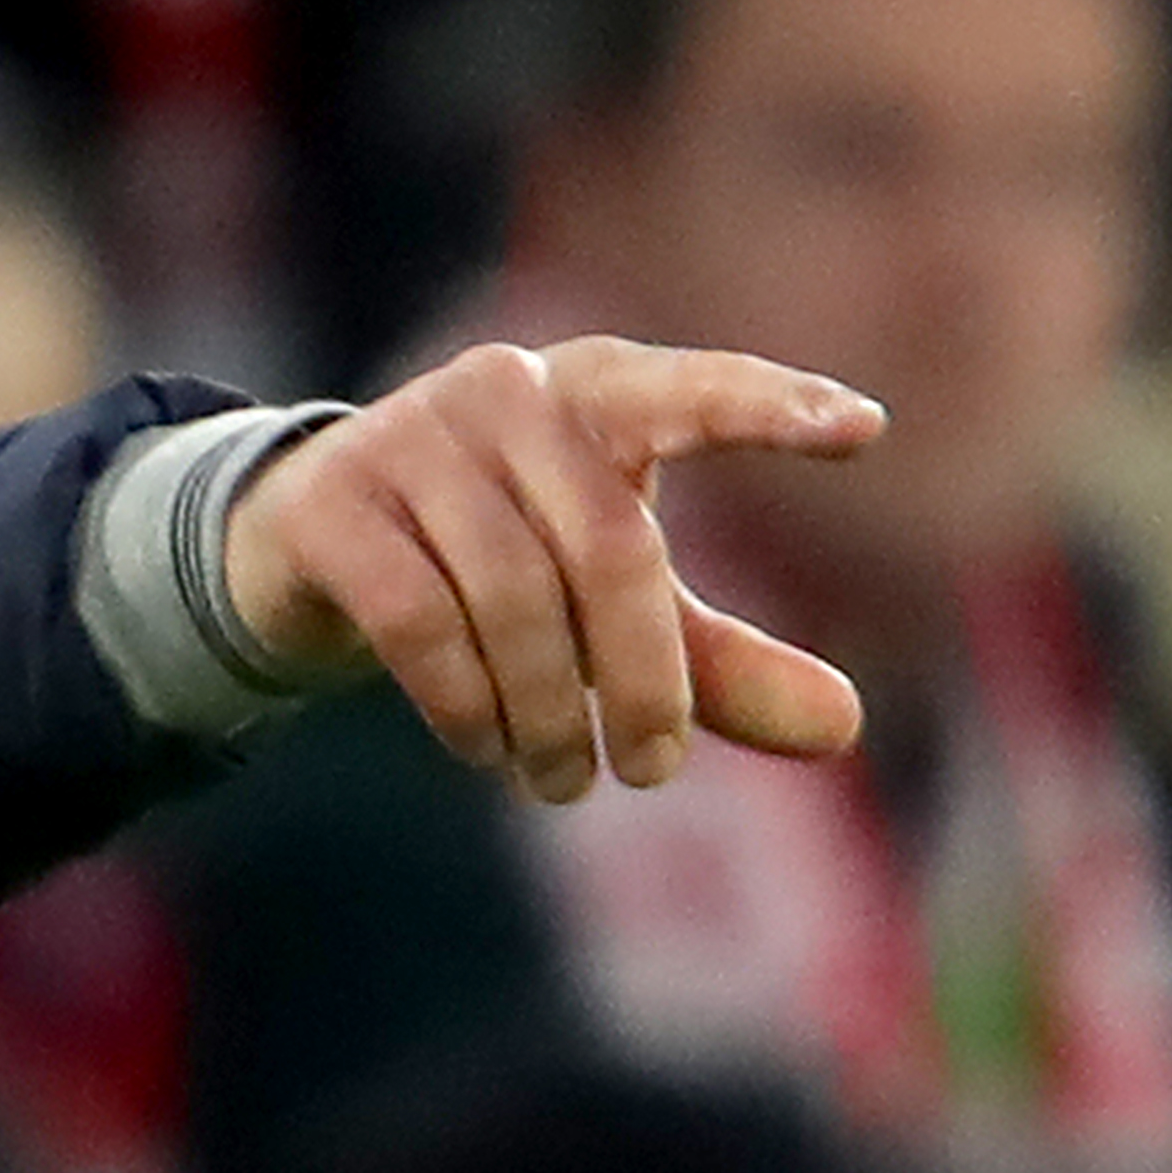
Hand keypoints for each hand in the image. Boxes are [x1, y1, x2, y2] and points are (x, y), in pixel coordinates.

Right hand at [221, 336, 883, 800]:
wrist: (308, 546)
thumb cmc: (500, 564)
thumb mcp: (614, 610)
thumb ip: (719, 662)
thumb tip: (844, 728)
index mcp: (598, 392)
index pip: (693, 390)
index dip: (771, 406)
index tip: (862, 428)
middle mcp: (509, 390)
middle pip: (611, 549)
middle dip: (640, 681)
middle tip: (650, 775)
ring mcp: (410, 436)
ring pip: (513, 596)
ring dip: (546, 714)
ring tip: (560, 782)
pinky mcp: (332, 502)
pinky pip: (420, 620)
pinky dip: (466, 706)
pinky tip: (485, 750)